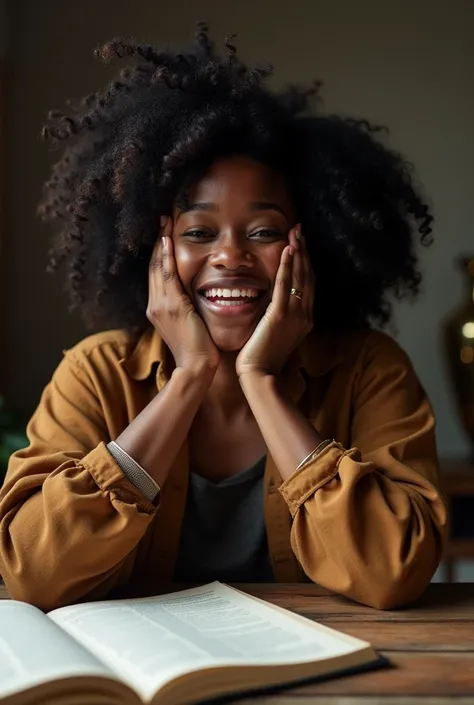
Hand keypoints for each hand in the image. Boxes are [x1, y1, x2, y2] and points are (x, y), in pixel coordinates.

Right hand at [146, 217, 219, 373]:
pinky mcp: (172, 307)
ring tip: (164, 222)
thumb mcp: (186, 324)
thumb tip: (192, 295)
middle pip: (153, 266)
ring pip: (158, 268)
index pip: (156, 274)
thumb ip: (184, 307)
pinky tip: (168, 241)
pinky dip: (167, 258)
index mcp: (156, 309)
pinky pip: (168, 276)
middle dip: (157, 241)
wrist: (195, 367)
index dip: (159, 253)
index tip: (163, 234)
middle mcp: (154, 305)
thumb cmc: (197, 349)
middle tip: (161, 219)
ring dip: (161, 242)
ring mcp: (161, 305)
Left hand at [236, 224, 313, 377]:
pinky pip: (285, 285)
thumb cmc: (262, 359)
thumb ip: (279, 317)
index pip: (308, 284)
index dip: (306, 263)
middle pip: (308, 276)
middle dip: (304, 251)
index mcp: (305, 319)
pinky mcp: (280, 315)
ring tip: (296, 232)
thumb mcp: (277, 335)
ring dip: (298, 252)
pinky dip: (287, 266)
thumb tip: (274, 305)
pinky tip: (288, 250)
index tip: (301, 244)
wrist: (260, 376)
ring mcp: (295, 315)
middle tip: (300, 230)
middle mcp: (305, 315)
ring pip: (300, 277)